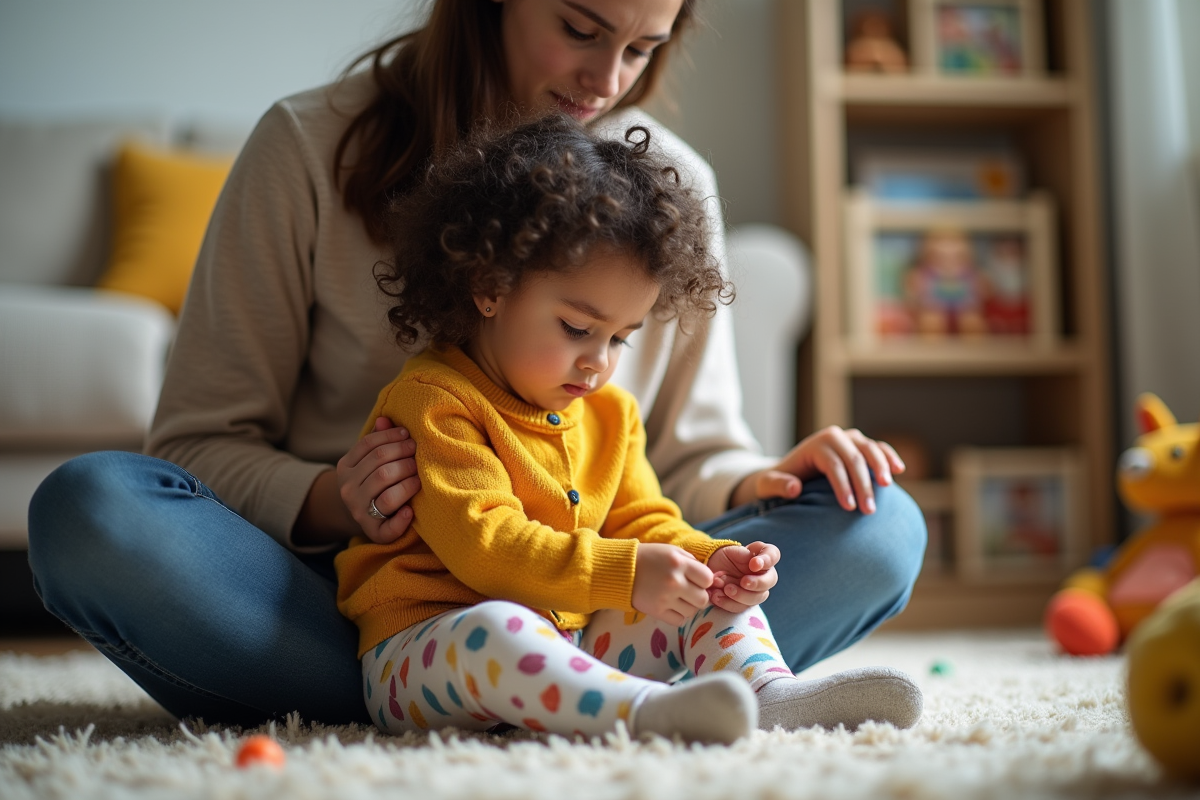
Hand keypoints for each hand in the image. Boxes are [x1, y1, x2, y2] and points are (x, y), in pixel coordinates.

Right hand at [337, 417, 420, 543]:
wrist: (364, 515)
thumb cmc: (373, 480)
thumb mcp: (370, 459)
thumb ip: (378, 440)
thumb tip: (385, 419)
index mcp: (345, 467)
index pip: (369, 445)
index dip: (392, 437)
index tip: (408, 435)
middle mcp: (348, 490)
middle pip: (381, 468)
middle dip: (404, 457)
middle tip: (419, 453)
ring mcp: (358, 511)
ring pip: (388, 494)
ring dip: (409, 483)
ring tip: (420, 477)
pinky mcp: (372, 532)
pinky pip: (389, 527)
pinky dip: (402, 519)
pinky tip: (411, 511)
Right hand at [631, 543, 713, 625]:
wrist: (621, 569)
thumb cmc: (649, 557)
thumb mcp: (671, 551)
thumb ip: (692, 562)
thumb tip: (710, 578)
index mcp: (679, 563)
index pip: (708, 579)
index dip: (705, 580)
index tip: (696, 579)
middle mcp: (674, 581)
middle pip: (703, 599)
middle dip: (699, 595)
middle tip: (689, 591)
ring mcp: (665, 598)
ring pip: (692, 611)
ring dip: (689, 606)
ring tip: (678, 598)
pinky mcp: (656, 611)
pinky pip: (679, 620)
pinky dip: (678, 615)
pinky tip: (671, 606)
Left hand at [706, 542, 779, 613]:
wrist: (711, 570)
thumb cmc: (724, 557)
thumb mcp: (731, 551)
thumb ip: (743, 555)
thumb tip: (753, 563)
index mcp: (762, 557)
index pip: (773, 555)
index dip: (767, 560)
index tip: (754, 564)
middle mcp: (763, 575)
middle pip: (770, 581)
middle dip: (757, 583)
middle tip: (744, 582)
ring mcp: (756, 591)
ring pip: (757, 597)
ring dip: (741, 595)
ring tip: (726, 589)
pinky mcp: (744, 603)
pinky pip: (741, 607)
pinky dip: (728, 603)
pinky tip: (717, 596)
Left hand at [729, 426, 904, 513]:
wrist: (790, 473)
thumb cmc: (780, 482)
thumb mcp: (769, 486)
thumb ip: (778, 486)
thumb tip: (795, 488)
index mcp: (815, 444)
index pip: (833, 465)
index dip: (842, 486)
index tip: (849, 508)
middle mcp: (835, 436)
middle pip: (854, 459)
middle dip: (863, 485)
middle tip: (869, 511)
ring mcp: (850, 439)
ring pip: (870, 449)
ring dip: (880, 469)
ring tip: (886, 489)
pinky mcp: (861, 445)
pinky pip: (878, 448)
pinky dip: (889, 457)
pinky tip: (900, 470)